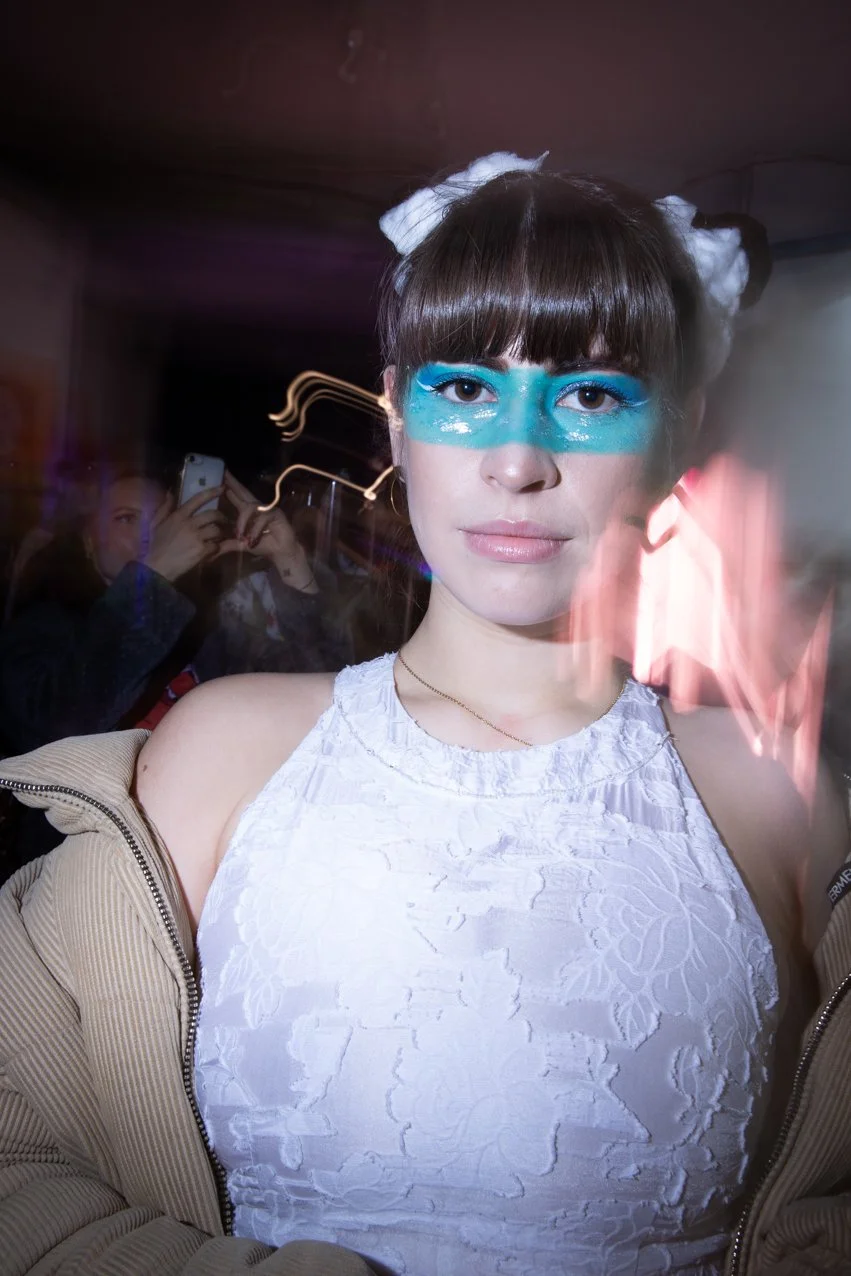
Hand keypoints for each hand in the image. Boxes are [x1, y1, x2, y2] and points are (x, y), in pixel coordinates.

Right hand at [142, 487, 226, 581]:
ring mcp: (196, 537)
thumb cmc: (155, 545)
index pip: (198, 499)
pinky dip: (216, 548)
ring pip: (217, 530)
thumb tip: (170, 492)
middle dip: (222, 517)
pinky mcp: (201, 550)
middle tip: (225, 522)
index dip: (212, 492)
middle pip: (213, 514)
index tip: (222, 488)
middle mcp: (189, 524)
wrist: (157, 566)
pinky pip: (216, 545)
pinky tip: (212, 550)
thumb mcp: (156, 523)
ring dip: (220, 534)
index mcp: (179, 515)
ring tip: (220, 537)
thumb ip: (164, 507)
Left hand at [219, 470, 316, 591]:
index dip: (230, 488)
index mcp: (248, 513)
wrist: (281, 553)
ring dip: (243, 522)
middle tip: (225, 475)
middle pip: (244, 492)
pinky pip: (262, 517)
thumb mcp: (243, 545)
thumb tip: (215, 547)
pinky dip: (255, 529)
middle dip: (234, 484)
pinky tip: (253, 539)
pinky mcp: (276, 513)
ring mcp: (267, 509)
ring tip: (240, 537)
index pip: (237, 497)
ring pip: (250, 508)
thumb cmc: (263, 546)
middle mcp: (257, 508)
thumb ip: (231, 543)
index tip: (221, 478)